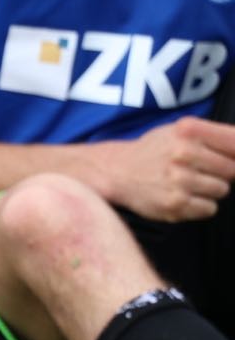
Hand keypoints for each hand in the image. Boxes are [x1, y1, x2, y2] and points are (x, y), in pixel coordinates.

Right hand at [106, 117, 234, 221]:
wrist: (117, 172)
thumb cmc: (153, 151)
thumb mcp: (180, 131)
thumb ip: (216, 134)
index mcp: (188, 130)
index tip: (230, 159)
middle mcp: (184, 153)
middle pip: (231, 169)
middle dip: (220, 172)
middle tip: (198, 171)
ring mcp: (180, 180)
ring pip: (222, 190)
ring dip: (208, 190)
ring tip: (186, 184)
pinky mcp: (175, 203)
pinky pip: (209, 209)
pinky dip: (199, 206)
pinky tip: (182, 196)